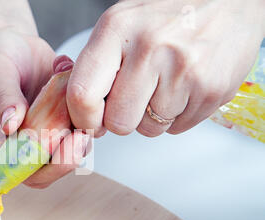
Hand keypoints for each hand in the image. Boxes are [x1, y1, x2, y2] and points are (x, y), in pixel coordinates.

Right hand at [0, 29, 87, 188]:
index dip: (36, 167)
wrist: (10, 43)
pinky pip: (78, 132)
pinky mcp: (60, 125)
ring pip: (65, 155)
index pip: (12, 171)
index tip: (55, 148)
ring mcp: (40, 138)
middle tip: (80, 137)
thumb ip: (2, 98)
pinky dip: (84, 116)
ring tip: (82, 113)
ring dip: (79, 140)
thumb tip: (11, 126)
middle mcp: (16, 148)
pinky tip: (77, 92)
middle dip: (65, 160)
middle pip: (43, 172)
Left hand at [67, 0, 264, 136]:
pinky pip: (178, 128)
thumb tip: (83, 115)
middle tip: (135, 97)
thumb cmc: (167, 15)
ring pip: (150, 129)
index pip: (83, 96)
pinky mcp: (211, 89)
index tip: (91, 120)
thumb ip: (96, 67)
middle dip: (123, 118)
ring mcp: (184, 69)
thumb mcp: (121, 25)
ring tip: (165, 83)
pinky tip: (184, 86)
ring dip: (153, 116)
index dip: (84, 119)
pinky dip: (177, 114)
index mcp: (117, 29)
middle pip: (118, 123)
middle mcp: (150, 47)